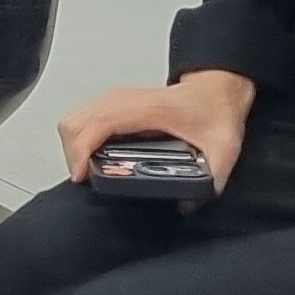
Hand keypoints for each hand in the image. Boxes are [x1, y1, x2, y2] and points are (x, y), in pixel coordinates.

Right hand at [56, 69, 256, 191]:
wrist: (216, 89)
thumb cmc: (214, 111)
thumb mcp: (222, 149)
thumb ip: (211, 179)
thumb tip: (185, 204)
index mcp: (148, 108)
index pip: (100, 123)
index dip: (82, 150)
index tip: (82, 175)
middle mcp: (126, 99)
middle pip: (76, 122)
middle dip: (72, 155)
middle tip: (84, 179)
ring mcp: (116, 99)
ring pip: (73, 119)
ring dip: (72, 148)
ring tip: (86, 172)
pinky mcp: (113, 103)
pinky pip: (81, 118)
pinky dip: (78, 139)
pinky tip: (91, 157)